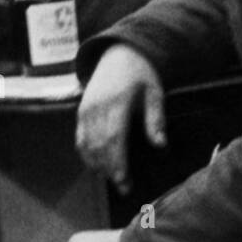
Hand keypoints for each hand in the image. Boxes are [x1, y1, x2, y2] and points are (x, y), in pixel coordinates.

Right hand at [75, 44, 164, 194]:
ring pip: (87, 145)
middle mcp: (98, 107)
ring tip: (112, 179)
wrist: (118, 53)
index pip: (114, 138)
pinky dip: (86, 155)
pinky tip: (98, 167)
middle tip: (124, 188)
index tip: (125, 181)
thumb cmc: (141, 74)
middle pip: (100, 145)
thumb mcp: (155, 92)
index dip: (118, 162)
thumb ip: (156, 119)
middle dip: (110, 170)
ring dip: (98, 165)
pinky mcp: (81, 111)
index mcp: (118, 101)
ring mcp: (86, 109)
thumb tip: (161, 145)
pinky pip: (80, 138)